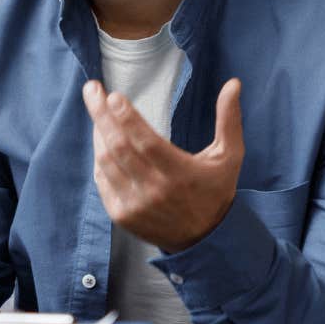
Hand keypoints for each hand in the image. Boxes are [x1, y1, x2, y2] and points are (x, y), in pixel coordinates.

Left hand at [82, 77, 244, 251]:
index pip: (146, 141)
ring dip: (98, 134)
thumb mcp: (229, 156)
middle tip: (91, 90)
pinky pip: (102, 181)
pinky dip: (100, 159)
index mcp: (180, 173)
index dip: (127, 117)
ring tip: (97, 112)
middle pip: (119, 147)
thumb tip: (233, 84)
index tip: (113, 96)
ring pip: (106, 162)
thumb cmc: (215, 191)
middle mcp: (155, 190)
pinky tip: (101, 140)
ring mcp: (135, 204)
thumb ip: (229, 120)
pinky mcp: (122, 215)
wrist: (203, 239)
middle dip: (101, 115)